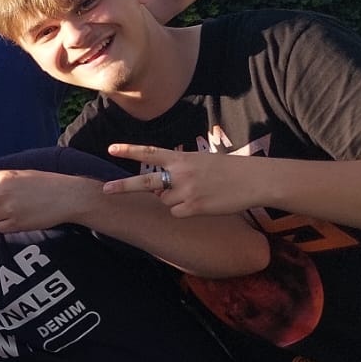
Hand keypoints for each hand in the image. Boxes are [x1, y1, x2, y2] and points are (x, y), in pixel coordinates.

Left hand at [0, 164, 103, 231]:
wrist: (69, 196)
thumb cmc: (47, 184)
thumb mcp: (23, 176)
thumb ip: (4, 184)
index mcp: (4, 177)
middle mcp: (2, 193)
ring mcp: (7, 209)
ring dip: (4, 214)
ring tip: (24, 206)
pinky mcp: (14, 223)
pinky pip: (2, 226)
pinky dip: (12, 224)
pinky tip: (27, 216)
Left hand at [102, 144, 258, 216]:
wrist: (255, 180)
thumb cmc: (229, 170)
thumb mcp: (202, 162)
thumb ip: (178, 172)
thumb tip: (160, 192)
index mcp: (182, 158)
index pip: (150, 152)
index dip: (129, 151)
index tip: (110, 149)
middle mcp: (181, 173)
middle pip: (145, 182)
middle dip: (123, 187)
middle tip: (105, 190)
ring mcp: (186, 191)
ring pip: (165, 201)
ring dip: (175, 200)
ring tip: (198, 193)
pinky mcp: (194, 207)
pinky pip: (176, 213)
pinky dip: (185, 211)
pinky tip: (202, 204)